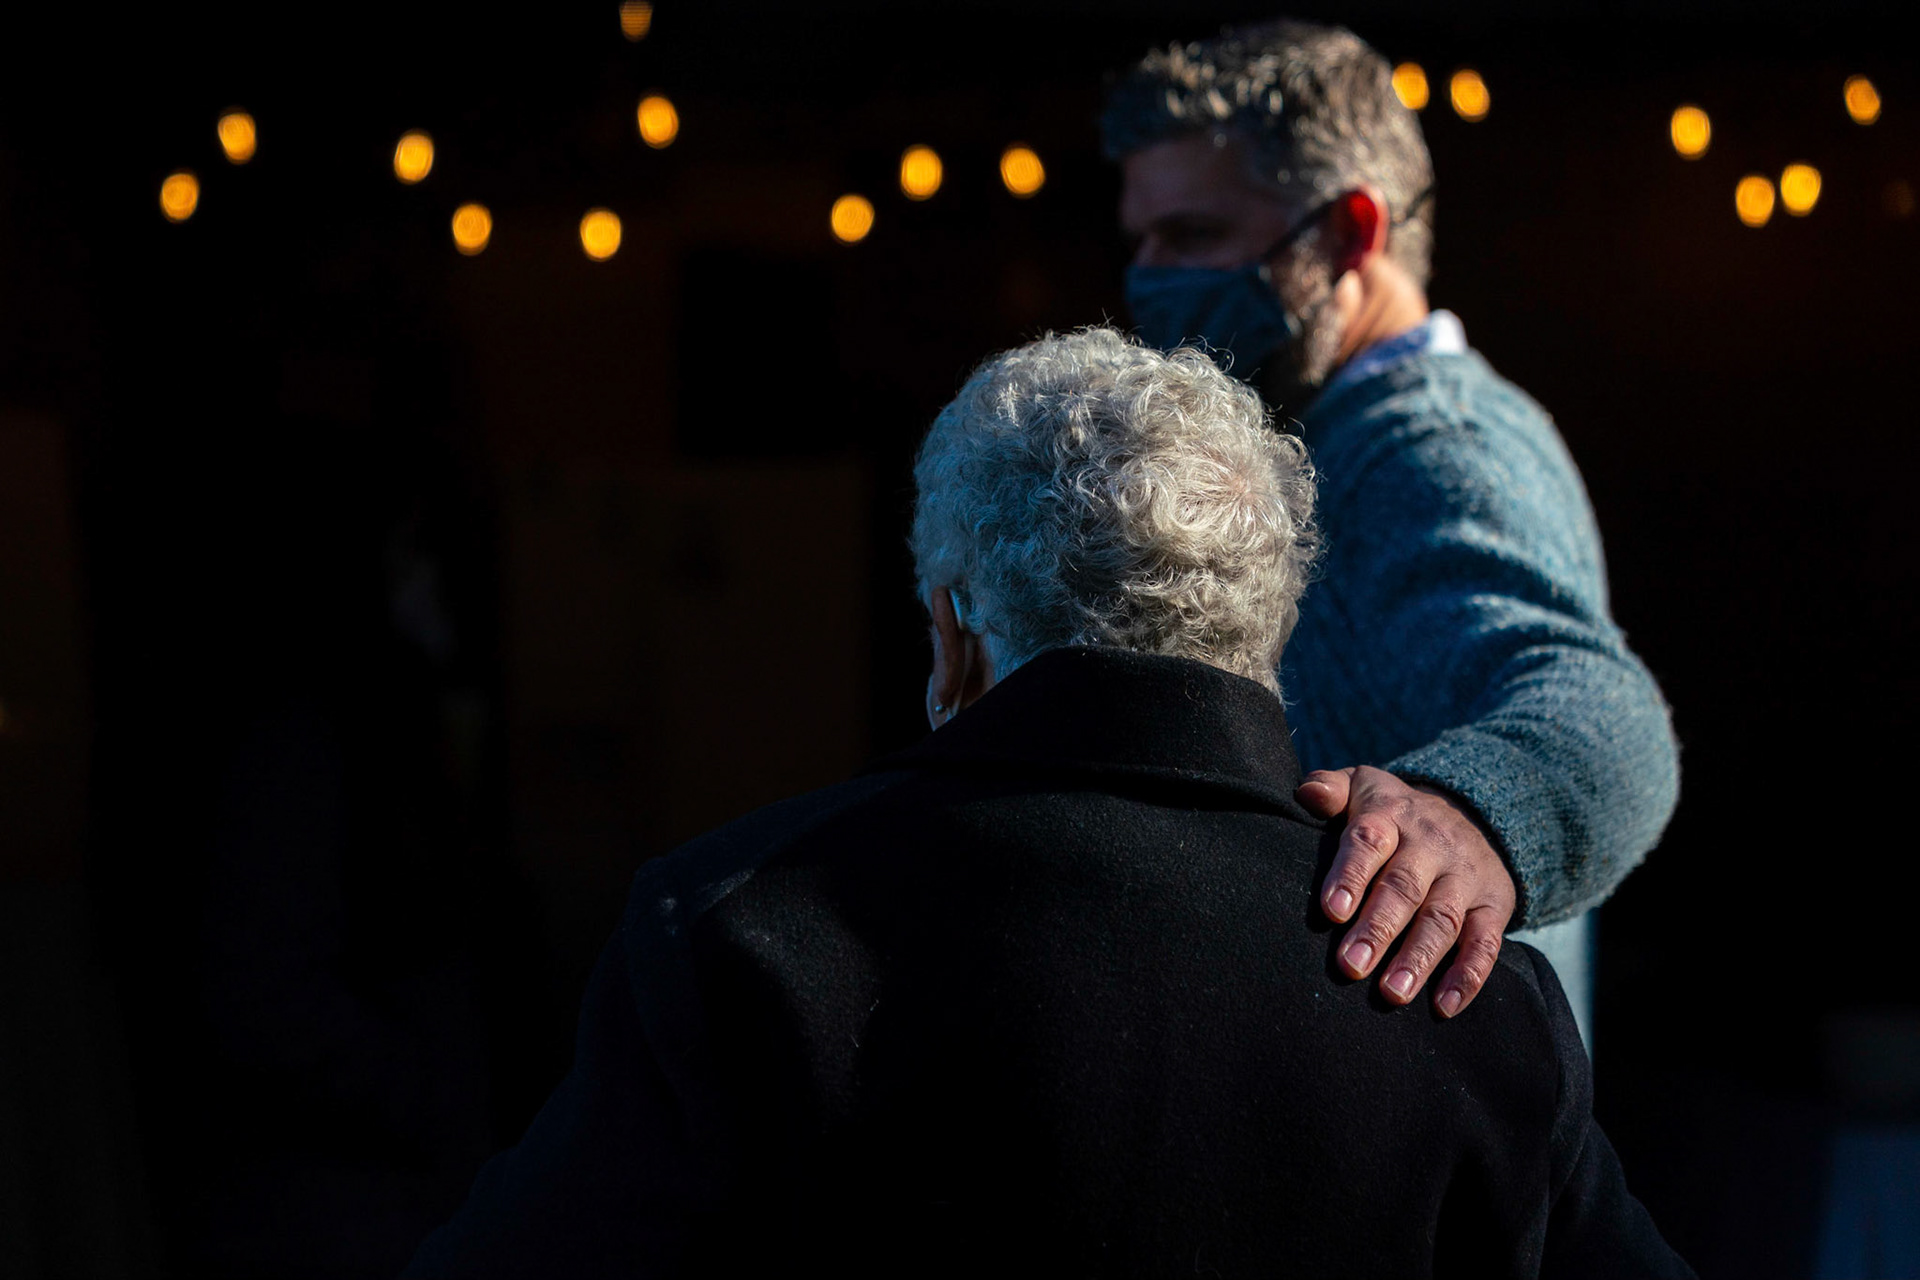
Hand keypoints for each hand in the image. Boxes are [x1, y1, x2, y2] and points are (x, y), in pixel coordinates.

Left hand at [1297, 765, 1515, 1017]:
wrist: (1473, 812)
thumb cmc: (1393, 813)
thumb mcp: (1364, 787)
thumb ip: (1331, 788)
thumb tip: (1306, 792)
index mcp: (1391, 815)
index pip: (1368, 841)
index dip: (1350, 875)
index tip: (1332, 912)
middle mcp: (1431, 844)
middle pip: (1404, 887)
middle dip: (1378, 928)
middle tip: (1350, 966)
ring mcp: (1465, 876)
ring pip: (1442, 918)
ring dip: (1419, 958)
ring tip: (1392, 993)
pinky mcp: (1494, 904)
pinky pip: (1486, 942)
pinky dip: (1468, 977)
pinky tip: (1443, 1007)